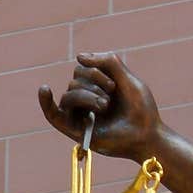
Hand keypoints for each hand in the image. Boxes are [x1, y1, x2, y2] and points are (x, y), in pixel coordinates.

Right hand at [38, 52, 161, 164]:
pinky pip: (54, 116)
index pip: (83, 69)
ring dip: (86, 96)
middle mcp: (87, 101)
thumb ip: (108, 62)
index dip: (95, 70)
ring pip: (69, 94)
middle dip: (92, 82)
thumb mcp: (127, 79)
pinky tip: (44, 90)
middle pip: (75, 80)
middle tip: (111, 96)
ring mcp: (81, 116)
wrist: (147, 135)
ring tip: (105, 105)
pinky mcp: (77, 131)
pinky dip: (46, 103)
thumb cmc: (141, 110)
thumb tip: (79, 56)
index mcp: (98, 87)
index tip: (114, 83)